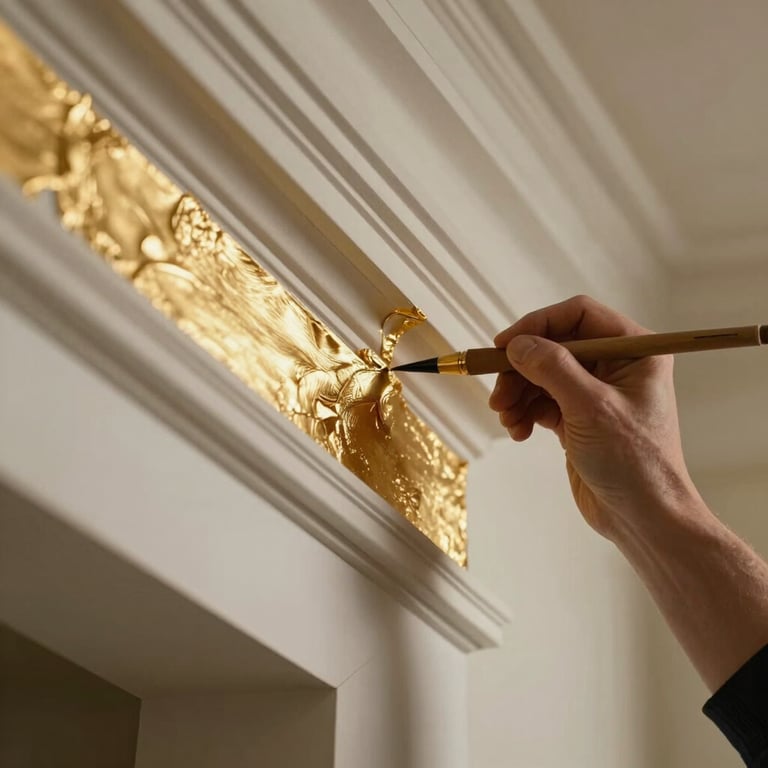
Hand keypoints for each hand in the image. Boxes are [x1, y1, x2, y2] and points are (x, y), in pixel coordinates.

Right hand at [489, 295, 696, 539]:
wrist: (643, 517)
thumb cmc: (635, 462)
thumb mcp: (591, 407)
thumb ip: (552, 368)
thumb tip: (518, 344)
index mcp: (633, 350)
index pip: (578, 315)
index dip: (538, 325)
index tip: (504, 345)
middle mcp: (615, 365)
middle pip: (552, 346)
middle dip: (521, 369)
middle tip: (498, 393)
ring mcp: (595, 392)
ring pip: (541, 375)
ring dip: (517, 393)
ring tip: (507, 418)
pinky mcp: (578, 417)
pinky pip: (541, 401)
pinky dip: (524, 412)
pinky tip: (519, 431)